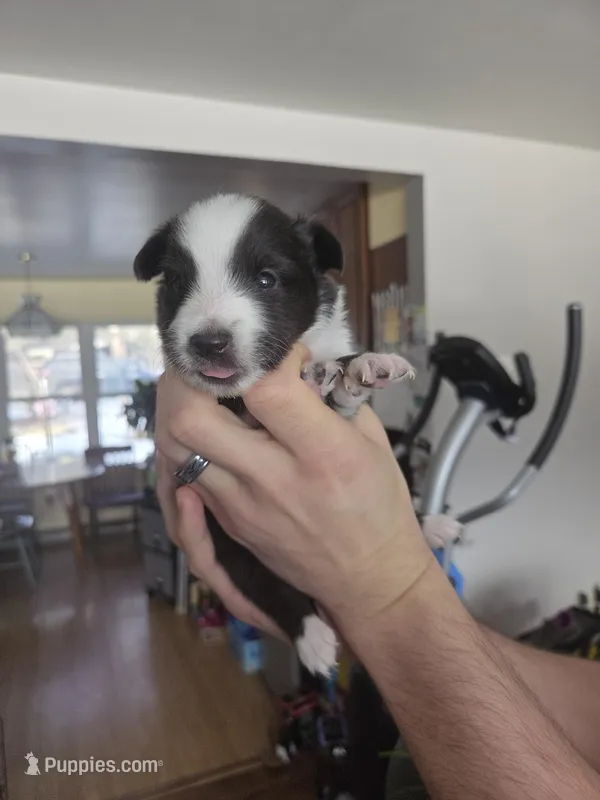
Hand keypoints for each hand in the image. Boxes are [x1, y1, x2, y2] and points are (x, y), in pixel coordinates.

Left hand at [155, 344, 433, 632]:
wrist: (369, 579)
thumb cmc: (378, 506)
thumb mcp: (371, 438)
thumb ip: (331, 392)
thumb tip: (293, 360)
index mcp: (322, 453)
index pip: (266, 389)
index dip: (266, 356)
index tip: (281, 355)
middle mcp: (273, 480)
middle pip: (192, 418)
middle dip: (190, 376)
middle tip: (211, 364)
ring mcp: (241, 505)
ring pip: (173, 446)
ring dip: (177, 407)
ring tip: (201, 390)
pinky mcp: (228, 521)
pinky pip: (183, 475)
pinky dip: (184, 442)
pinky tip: (205, 429)